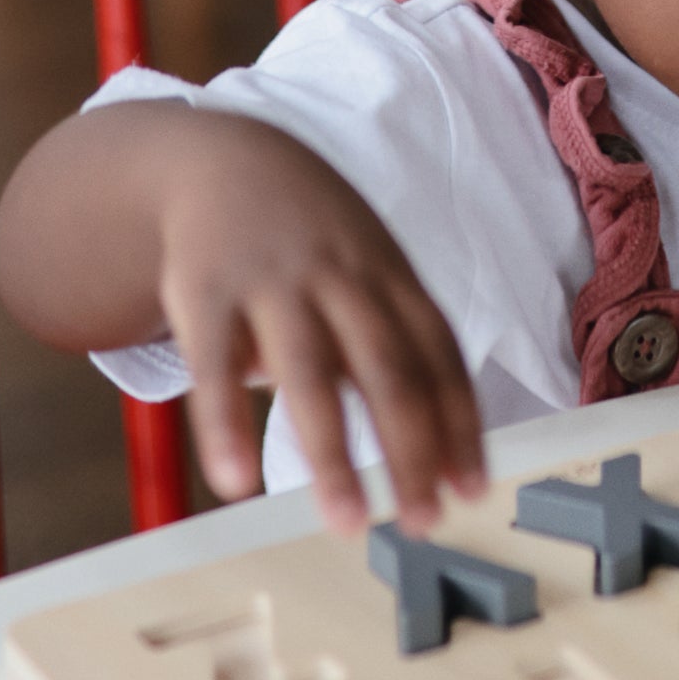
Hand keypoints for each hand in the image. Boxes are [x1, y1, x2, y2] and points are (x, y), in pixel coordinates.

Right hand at [0, 101, 488, 538]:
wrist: (221, 157)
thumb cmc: (311, 233)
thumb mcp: (367, 263)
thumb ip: (396, 337)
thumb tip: (437, 438)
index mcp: (389, 275)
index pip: (438, 355)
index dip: (460, 423)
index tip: (473, 487)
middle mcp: (340, 276)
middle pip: (388, 369)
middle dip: (411, 448)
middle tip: (424, 519)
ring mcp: (274, 282)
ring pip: (310, 373)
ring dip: (332, 454)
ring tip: (348, 522)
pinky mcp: (206, 291)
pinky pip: (216, 366)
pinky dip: (226, 426)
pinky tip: (235, 482)